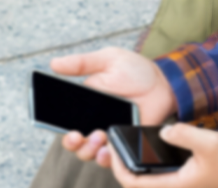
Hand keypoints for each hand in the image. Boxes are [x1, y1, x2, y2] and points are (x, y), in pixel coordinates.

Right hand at [51, 47, 177, 165]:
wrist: (163, 81)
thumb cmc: (135, 69)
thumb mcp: (108, 60)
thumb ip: (82, 63)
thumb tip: (54, 63)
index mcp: (83, 105)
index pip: (64, 123)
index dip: (63, 131)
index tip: (69, 131)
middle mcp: (93, 122)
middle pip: (75, 143)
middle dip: (73, 144)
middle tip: (79, 136)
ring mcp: (110, 133)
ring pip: (92, 153)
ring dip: (90, 151)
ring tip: (99, 137)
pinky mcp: (126, 140)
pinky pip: (114, 156)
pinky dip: (109, 157)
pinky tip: (110, 149)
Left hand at [109, 123, 217, 187]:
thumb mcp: (210, 142)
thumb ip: (184, 135)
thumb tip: (163, 131)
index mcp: (174, 185)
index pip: (133, 182)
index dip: (118, 166)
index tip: (112, 148)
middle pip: (136, 182)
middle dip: (122, 165)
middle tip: (114, 144)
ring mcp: (178, 185)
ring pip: (146, 178)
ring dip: (134, 164)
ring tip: (127, 144)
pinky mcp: (183, 179)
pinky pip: (158, 173)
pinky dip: (148, 162)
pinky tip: (149, 147)